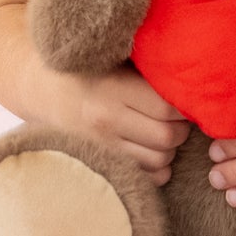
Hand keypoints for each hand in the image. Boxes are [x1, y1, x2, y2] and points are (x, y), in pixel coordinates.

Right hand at [43, 64, 191, 184]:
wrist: (42, 89)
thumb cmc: (89, 67)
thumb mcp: (115, 57)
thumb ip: (148, 68)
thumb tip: (193, 75)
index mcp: (113, 89)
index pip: (168, 107)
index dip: (187, 104)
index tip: (189, 97)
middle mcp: (107, 121)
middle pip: (168, 136)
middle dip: (182, 128)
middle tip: (178, 116)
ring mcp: (103, 147)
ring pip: (161, 160)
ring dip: (171, 148)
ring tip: (164, 130)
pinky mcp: (101, 164)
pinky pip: (147, 179)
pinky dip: (158, 168)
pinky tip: (150, 148)